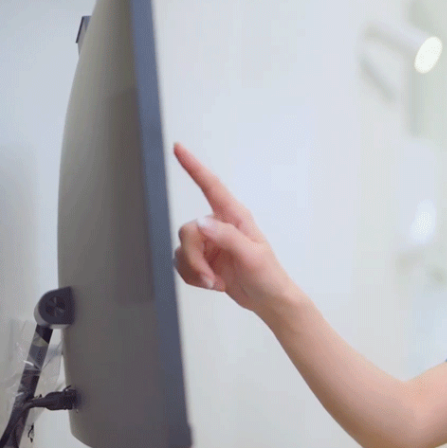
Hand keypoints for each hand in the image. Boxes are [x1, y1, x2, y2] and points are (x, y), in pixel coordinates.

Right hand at [172, 142, 301, 317]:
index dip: (193, 166)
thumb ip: (226, 237)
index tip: (178, 148)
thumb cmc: (267, 275)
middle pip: (188, 231)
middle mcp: (219, 225)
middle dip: (194, 259)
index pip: (211, 186)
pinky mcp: (202, 259)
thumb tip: (200, 223)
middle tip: (209, 278)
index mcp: (234, 217)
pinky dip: (193, 277)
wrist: (267, 299)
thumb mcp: (252, 256)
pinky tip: (212, 284)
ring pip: (182, 250)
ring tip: (215, 283)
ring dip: (194, 271)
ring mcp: (209, 243)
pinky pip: (182, 264)